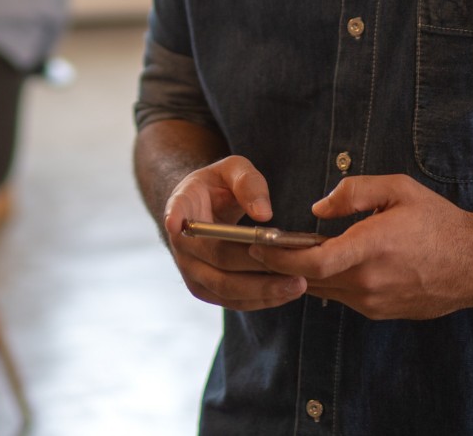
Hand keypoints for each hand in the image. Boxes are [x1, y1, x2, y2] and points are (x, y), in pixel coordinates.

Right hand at [160, 156, 308, 311]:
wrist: (203, 210)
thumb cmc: (219, 187)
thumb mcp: (232, 170)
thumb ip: (248, 183)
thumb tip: (264, 214)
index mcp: (183, 206)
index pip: (176, 212)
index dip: (175, 217)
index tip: (175, 222)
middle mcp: (181, 244)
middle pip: (218, 260)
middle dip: (258, 268)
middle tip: (295, 270)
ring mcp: (190, 271)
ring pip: (226, 289)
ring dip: (263, 291)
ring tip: (298, 285)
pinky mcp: (205, 290)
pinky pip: (233, 301)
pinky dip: (261, 300)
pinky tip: (286, 292)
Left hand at [250, 174, 472, 319]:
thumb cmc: (439, 222)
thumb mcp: (398, 189)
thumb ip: (354, 191)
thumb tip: (318, 208)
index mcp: (371, 248)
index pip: (313, 262)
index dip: (279, 255)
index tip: (258, 243)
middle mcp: (370, 282)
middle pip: (309, 278)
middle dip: (281, 263)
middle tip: (262, 245)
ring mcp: (375, 303)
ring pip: (324, 290)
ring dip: (305, 273)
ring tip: (291, 251)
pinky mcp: (381, 312)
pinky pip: (343, 297)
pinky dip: (329, 281)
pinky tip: (328, 263)